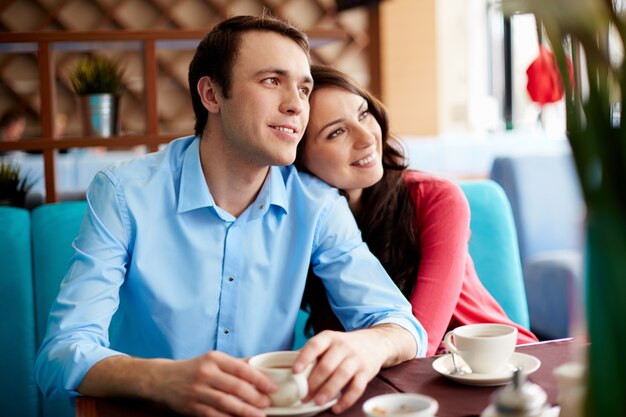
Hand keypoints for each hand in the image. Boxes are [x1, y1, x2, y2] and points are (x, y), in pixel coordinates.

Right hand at [156, 351, 276, 416]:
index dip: (260, 379)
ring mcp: (197, 391)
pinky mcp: (192, 407)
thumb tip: (261, 363)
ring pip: (226, 403)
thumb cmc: (194, 368)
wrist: (163, 379)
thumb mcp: (214, 359)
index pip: (242, 368)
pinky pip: (214, 415)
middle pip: (236, 387)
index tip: (272, 388)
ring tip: (259, 415)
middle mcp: (206, 373)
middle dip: (255, 397)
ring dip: (245, 411)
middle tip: (267, 403)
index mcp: (214, 358)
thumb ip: (236, 363)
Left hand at [292, 329, 387, 413]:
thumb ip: (313, 353)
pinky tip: (336, 408)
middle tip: (303, 396)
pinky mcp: (367, 372)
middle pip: (326, 365)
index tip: (295, 371)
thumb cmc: (344, 345)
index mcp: (329, 337)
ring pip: (341, 376)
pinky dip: (346, 400)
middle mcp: (343, 346)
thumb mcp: (329, 341)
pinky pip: (356, 388)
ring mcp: (356, 359)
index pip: (315, 345)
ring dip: (328, 391)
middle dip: (313, 383)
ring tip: (317, 402)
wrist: (375, 342)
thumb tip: (289, 368)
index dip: (304, 358)